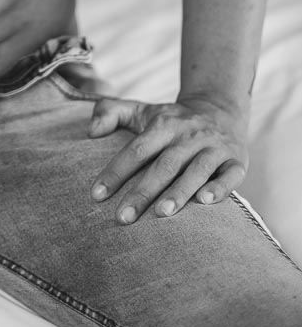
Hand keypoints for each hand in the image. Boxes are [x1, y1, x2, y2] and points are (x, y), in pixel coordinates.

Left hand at [88, 96, 247, 223]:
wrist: (220, 108)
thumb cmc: (171, 119)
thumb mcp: (141, 109)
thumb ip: (111, 112)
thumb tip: (90, 132)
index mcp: (162, 125)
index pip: (136, 150)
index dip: (115, 172)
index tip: (96, 195)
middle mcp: (187, 136)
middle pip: (163, 165)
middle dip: (143, 192)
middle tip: (123, 218)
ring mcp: (213, 148)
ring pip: (196, 170)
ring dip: (179, 192)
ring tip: (161, 214)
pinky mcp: (236, 160)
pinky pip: (230, 175)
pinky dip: (219, 188)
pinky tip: (205, 202)